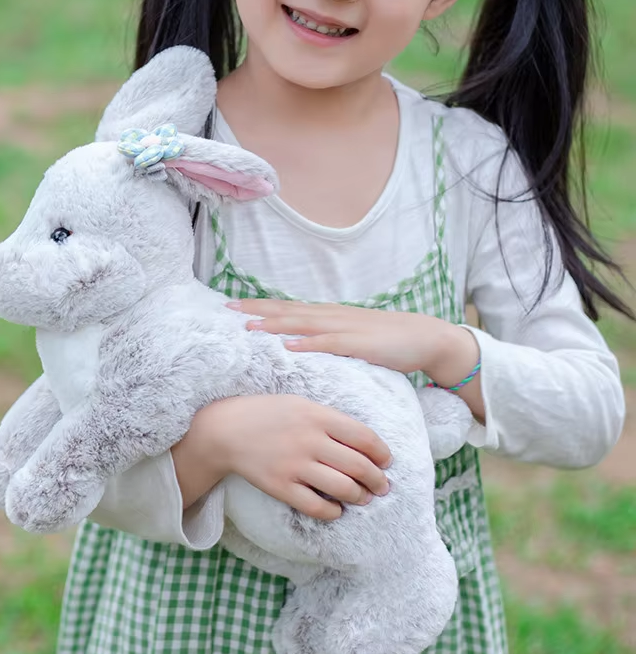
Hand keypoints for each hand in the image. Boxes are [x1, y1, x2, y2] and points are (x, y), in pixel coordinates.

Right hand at [180, 394, 390, 520]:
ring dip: (360, 497)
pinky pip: (317, 507)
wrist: (225, 429)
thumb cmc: (267, 414)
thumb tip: (363, 444)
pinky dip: (333, 512)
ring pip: (343, 489)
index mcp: (316, 415)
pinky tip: (335, 509)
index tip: (385, 462)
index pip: (364, 438)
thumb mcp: (299, 403)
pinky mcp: (281, 486)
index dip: (382, 453)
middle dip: (377, 480)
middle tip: (381, 486)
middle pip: (359, 466)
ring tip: (362, 497)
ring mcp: (294, 465)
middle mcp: (309, 440)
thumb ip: (330, 419)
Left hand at [228, 300, 477, 381]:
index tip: (232, 306)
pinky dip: (309, 343)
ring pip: (303, 323)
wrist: (427, 338)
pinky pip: (330, 343)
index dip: (259, 306)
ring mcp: (346, 328)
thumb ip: (326, 340)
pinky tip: (289, 345)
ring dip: (275, 324)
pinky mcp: (361, 344)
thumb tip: (299, 347)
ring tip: (249, 326)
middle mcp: (332, 316)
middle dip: (256, 310)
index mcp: (328, 316)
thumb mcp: (350, 338)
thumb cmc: (387, 342)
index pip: (286, 308)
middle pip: (287, 311)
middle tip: (227, 309)